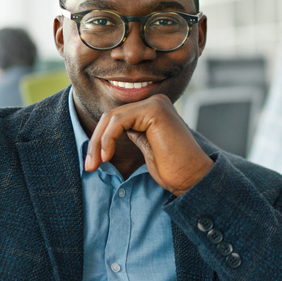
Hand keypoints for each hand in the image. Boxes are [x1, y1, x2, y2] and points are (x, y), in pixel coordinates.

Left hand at [85, 94, 214, 196]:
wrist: (192, 178)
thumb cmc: (173, 169)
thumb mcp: (146, 147)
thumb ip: (132, 133)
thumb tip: (107, 132)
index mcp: (154, 109)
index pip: (116, 118)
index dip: (100, 140)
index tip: (92, 163)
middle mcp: (155, 102)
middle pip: (111, 116)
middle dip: (96, 142)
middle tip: (89, 166)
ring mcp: (155, 104)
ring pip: (111, 118)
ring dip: (97, 143)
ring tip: (94, 165)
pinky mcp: (154, 110)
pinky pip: (118, 121)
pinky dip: (107, 139)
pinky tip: (107, 156)